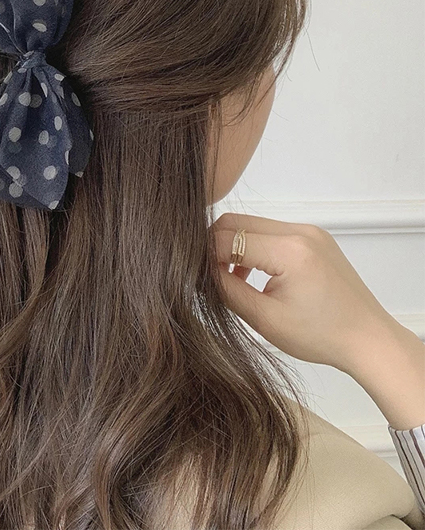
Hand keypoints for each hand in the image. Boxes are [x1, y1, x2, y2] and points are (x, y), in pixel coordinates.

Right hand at [208, 212, 395, 374]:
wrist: (368, 339)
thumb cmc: (321, 336)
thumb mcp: (264, 318)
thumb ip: (226, 289)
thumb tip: (199, 271)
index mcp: (289, 251)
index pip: (226, 239)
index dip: (202, 257)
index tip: (193, 277)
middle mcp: (300, 232)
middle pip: (235, 222)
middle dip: (213, 246)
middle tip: (206, 275)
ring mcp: (308, 231)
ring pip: (250, 224)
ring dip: (232, 245)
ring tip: (228, 278)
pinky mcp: (312, 237)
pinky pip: (270, 231)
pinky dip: (252, 246)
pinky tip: (250, 273)